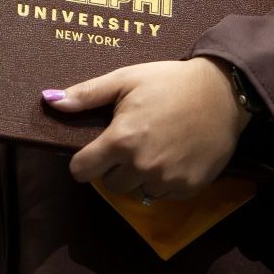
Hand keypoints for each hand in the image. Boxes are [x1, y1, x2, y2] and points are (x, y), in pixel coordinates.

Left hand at [42, 57, 249, 199]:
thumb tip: (49, 101)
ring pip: (137, 190)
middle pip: (110, 183)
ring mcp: (167, 179)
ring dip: (139, 176)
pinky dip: (164, 181)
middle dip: (114, 167)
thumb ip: (86, 95)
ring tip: (154, 148)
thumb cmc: (168, 82)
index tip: (94, 151)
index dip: (83, 161)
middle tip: (131, 143)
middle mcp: (141, 165)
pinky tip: (173, 156)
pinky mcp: (190, 187)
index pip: (81, 171)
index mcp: (121, 140)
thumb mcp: (124, 80)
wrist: (223, 92)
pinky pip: (164, 194)